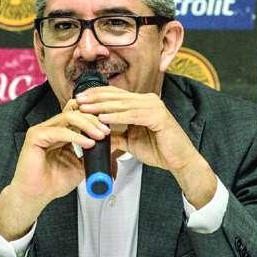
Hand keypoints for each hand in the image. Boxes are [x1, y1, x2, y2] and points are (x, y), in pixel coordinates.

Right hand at [0, 100, 109, 239]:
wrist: (37, 195)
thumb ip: (94, 154)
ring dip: (87, 125)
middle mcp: (51, 127)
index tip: (110, 128)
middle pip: (75, 111)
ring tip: (100, 136)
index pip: (78, 113)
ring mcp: (42, 130)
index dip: (94, 117)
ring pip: (68, 117)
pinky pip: (59, 131)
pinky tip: (88, 143)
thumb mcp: (82, 165)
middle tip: (106, 131)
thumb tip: (113, 146)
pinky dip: (75, 136)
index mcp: (60, 131)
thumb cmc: (54, 181)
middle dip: (94, 119)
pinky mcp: (35, 136)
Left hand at [76, 86, 216, 207]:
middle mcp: (148, 100)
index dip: (97, 95)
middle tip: (78, 100)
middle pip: (117, 96)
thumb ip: (116, 136)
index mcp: (142, 103)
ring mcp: (154, 106)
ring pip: (123, 104)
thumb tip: (98, 135)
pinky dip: (117, 117)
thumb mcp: (131, 142)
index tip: (79, 99)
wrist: (179, 161)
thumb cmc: (159, 150)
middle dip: (95, 98)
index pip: (116, 95)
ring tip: (85, 108)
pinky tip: (103, 118)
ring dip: (102, 106)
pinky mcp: (158, 116)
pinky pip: (132, 115)